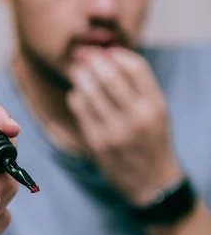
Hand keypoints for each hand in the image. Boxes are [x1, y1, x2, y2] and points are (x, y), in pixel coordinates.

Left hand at [67, 48, 182, 205]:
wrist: (151, 181)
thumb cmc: (152, 139)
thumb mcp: (157, 111)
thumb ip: (139, 85)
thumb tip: (108, 55)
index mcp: (156, 105)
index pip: (135, 66)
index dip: (116, 54)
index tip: (106, 53)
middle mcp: (137, 116)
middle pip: (109, 74)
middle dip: (92, 60)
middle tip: (83, 56)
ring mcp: (116, 130)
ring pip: (89, 89)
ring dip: (80, 75)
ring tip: (78, 71)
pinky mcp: (97, 142)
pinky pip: (79, 108)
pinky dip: (76, 96)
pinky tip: (78, 95)